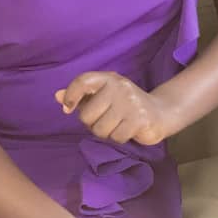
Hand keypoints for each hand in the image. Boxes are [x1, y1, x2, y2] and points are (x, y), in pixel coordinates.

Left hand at [55, 72, 171, 145]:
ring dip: (107, 133)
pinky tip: (127, 130)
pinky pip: (115, 137)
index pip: (83, 81)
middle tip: (107, 119)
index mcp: (109, 79)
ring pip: (100, 129)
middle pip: (87, 115)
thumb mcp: (105, 96)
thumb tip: (57, 97)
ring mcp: (130, 103)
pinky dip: (119, 138)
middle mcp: (119, 87)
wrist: (160, 112)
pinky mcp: (139, 119)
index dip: (71, 95)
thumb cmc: (126, 105)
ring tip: (118, 124)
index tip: (68, 107)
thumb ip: (82, 96)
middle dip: (93, 123)